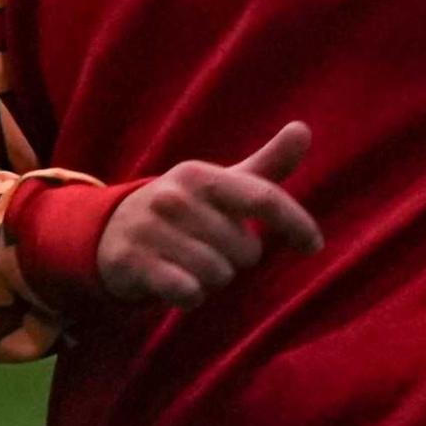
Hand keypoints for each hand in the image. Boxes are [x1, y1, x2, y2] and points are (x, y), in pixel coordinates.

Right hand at [97, 122, 320, 307]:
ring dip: (213, 280)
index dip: (296, 223)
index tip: (314, 246)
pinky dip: (191, 296)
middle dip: (236, 258)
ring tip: (191, 264)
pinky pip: (189, 293)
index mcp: (200, 175)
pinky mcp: (133, 262)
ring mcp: (150, 229)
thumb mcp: (222, 185)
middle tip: (212, 249)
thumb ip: (267, 164)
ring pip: (219, 275)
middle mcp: (173, 197)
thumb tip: (304, 128)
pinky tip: (177, 283)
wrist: (111, 231)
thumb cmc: (186, 210)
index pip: (263, 198)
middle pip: (245, 250)